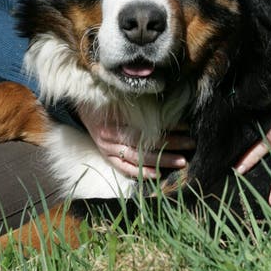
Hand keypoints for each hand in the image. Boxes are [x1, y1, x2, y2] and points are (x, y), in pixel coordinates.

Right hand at [77, 103, 194, 180]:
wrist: (80, 106)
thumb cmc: (102, 98)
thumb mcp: (116, 96)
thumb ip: (136, 102)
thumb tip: (166, 102)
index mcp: (112, 122)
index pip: (144, 130)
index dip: (166, 131)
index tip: (186, 128)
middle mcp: (109, 139)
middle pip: (144, 146)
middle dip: (170, 146)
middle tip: (190, 144)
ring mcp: (107, 150)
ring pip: (138, 159)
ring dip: (162, 161)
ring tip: (182, 160)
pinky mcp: (106, 157)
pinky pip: (125, 169)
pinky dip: (142, 173)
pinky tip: (159, 174)